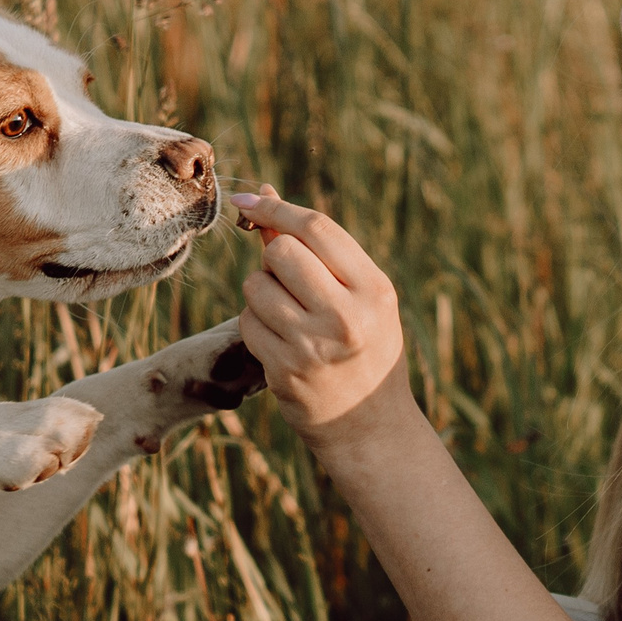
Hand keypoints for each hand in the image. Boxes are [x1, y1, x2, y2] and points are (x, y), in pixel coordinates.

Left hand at [230, 188, 414, 448]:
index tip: (249, 200)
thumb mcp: (361, 297)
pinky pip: (247, 322)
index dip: (277, 207)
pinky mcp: (283, 370)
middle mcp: (346, 316)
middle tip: (289, 281)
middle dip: (274, 258)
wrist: (370, 425)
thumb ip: (319, 251)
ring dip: (262, 292)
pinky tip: (279, 340)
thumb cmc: (365, 348)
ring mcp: (311, 346)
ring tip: (289, 315)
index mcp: (374, 290)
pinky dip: (255, 323)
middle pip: (281, 253)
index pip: (317, 228)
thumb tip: (263, 195)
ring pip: (256, 286)